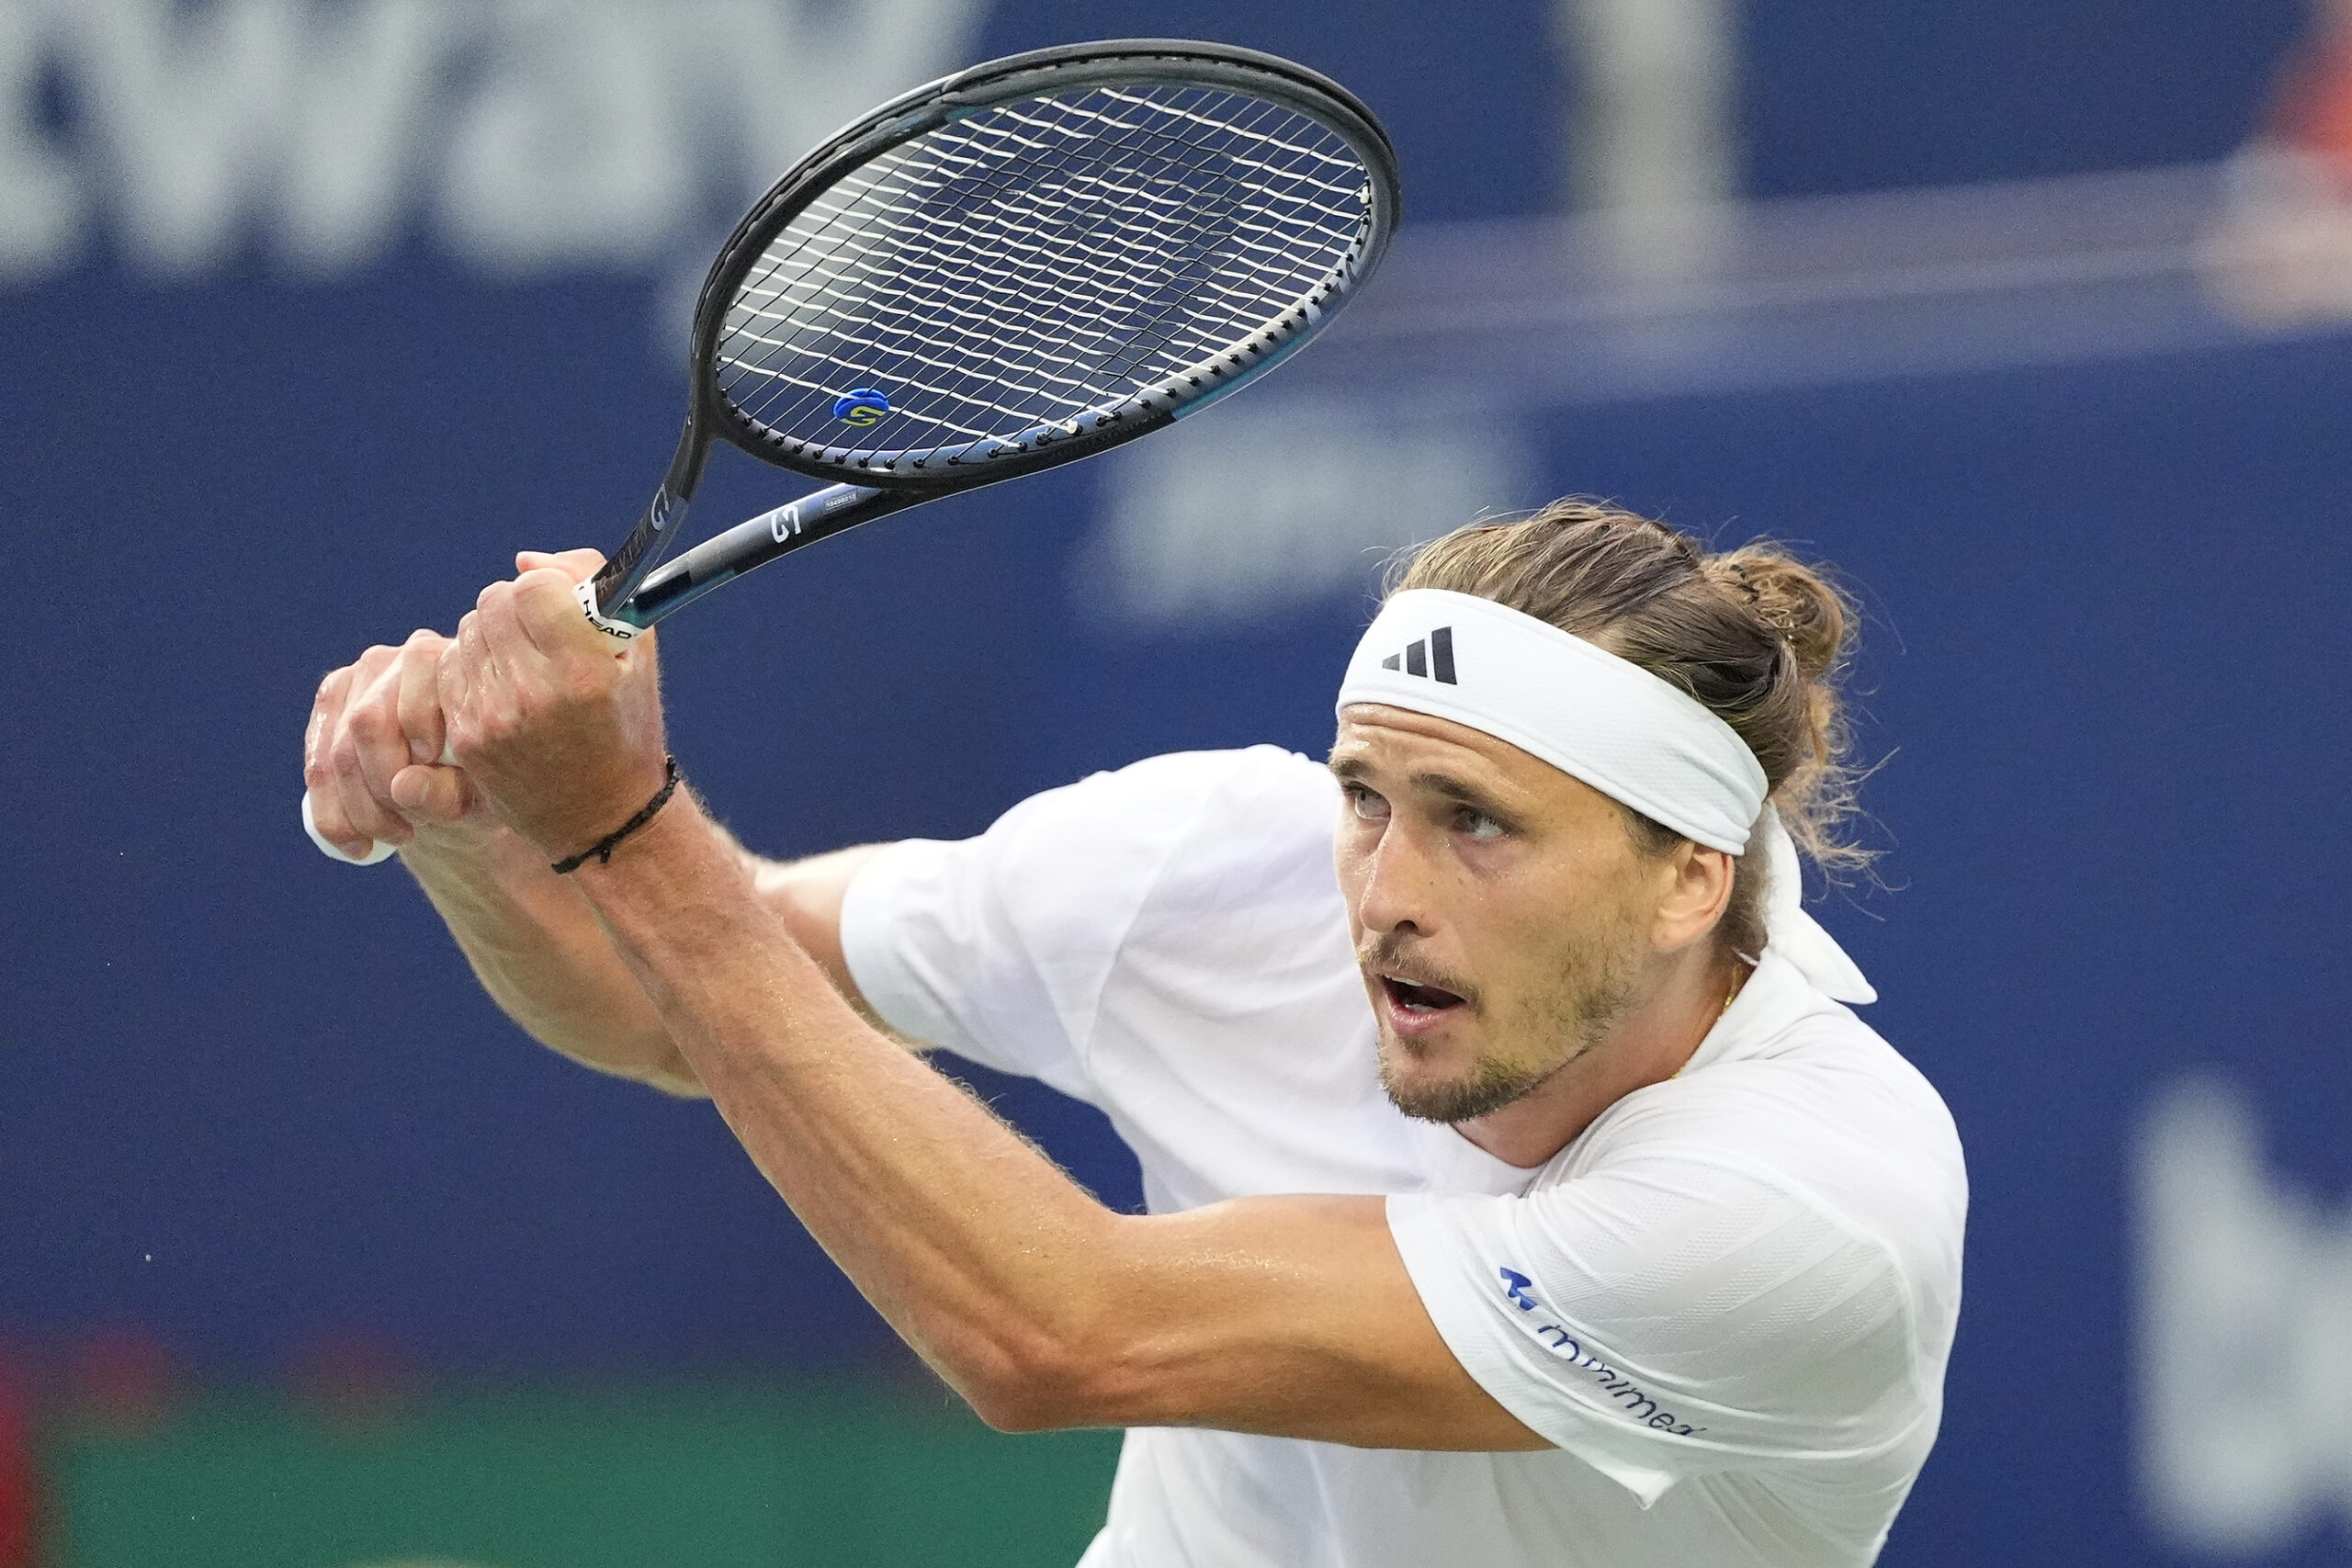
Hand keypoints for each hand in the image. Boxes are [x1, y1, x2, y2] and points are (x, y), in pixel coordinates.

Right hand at [305, 627, 480, 860]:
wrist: (456, 789)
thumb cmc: (482, 781)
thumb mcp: (483, 790)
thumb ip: (453, 788)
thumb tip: (403, 788)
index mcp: (445, 661)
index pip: (413, 689)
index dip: (417, 737)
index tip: (437, 789)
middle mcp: (394, 660)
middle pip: (366, 724)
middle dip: (382, 789)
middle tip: (408, 831)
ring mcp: (354, 681)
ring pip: (335, 752)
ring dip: (357, 810)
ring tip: (390, 840)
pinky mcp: (329, 711)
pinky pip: (316, 769)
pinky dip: (332, 816)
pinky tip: (355, 846)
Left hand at [438, 549, 668, 862]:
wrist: (604, 815)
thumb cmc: (626, 723)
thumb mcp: (636, 652)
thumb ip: (591, 587)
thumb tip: (523, 561)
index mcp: (584, 670)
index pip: (531, 588)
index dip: (546, 587)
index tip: (561, 604)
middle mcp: (534, 694)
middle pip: (493, 603)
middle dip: (517, 607)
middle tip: (541, 630)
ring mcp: (494, 718)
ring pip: (467, 632)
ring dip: (493, 635)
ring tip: (525, 663)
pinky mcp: (468, 738)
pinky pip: (450, 670)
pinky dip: (473, 668)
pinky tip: (503, 687)